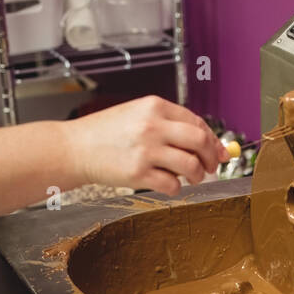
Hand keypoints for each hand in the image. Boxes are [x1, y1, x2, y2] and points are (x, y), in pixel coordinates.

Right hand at [64, 95, 229, 195]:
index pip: (197, 122)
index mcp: (154, 106)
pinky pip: (172, 185)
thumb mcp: (138, 115)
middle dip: (211, 157)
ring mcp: (145, 150)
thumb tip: (212, 143)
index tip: (218, 152)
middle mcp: (152, 126)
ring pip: (191, 165)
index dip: (213, 139)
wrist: (75, 147)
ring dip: (197, 175)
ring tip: (190, 177)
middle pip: (200, 141)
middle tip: (210, 167)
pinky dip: (175, 187)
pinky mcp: (138, 173)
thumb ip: (171, 125)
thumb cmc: (107, 133)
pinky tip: (167, 183)